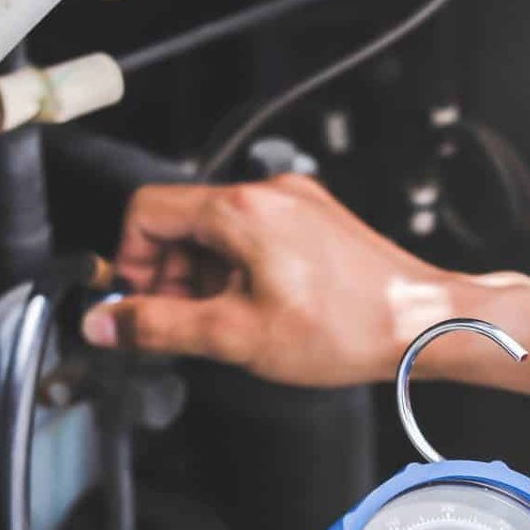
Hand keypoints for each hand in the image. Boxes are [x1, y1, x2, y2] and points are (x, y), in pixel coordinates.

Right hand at [82, 175, 470, 385]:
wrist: (424, 324)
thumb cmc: (349, 327)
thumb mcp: (237, 336)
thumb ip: (161, 327)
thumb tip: (105, 325)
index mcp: (242, 209)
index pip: (147, 210)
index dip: (131, 262)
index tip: (139, 303)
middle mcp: (270, 193)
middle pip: (183, 221)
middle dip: (169, 274)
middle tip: (182, 322)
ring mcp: (298, 204)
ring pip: (220, 232)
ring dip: (205, 277)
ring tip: (228, 323)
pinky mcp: (318, 222)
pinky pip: (257, 237)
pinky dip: (242, 272)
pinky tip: (260, 311)